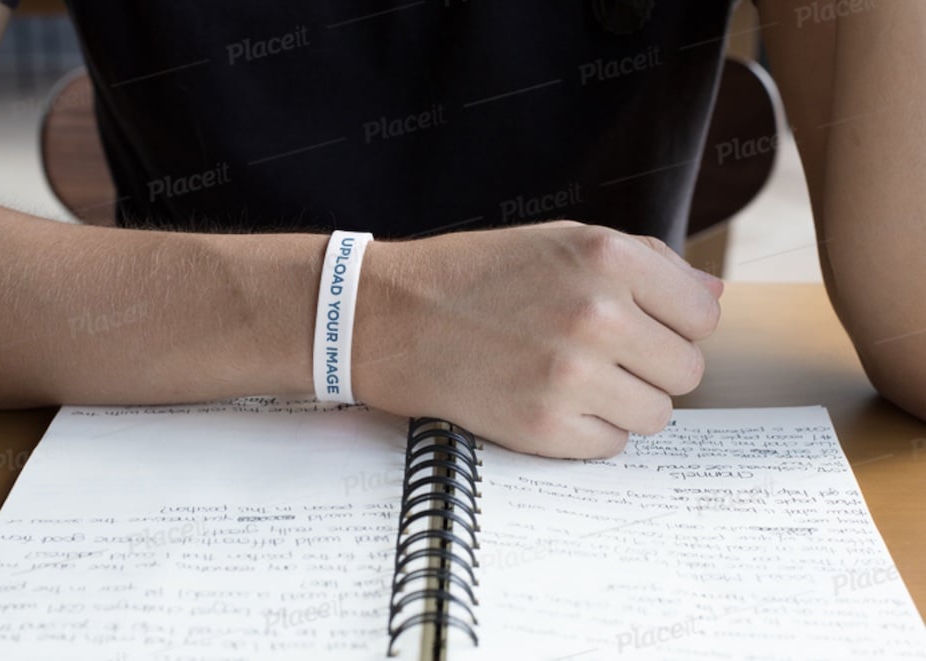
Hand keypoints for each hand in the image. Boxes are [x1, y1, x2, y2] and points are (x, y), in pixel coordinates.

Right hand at [352, 221, 722, 458]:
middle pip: (686, 371)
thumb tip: (715, 294)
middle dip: (652, 367)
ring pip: (657, 416)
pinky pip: (612, 446)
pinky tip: (550, 401)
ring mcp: (570, 376)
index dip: (675, 325)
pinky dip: (589, 431)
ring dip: (625, 403)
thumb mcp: (563, 241)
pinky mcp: (543, 427)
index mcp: (608, 258)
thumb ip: (649, 264)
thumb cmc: (480, 275)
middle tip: (603, 356)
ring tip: (575, 379)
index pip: (703, 316)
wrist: (394, 318)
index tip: (643, 327)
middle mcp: (596, 315)